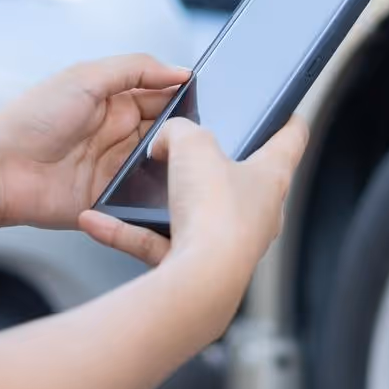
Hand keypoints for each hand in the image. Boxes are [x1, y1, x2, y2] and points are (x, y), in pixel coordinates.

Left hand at [0, 53, 189, 238]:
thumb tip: (180, 71)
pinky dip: (159, 194)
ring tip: (192, 165)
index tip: (213, 101)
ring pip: (162, 165)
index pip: (162, 97)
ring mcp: (116, 168)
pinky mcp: (111, 199)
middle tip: (206, 136)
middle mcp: (118, 134)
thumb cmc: (33, 118)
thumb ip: (135, 69)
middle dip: (186, 134)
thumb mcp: (86, 78)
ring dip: (175, 164)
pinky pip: (144, 198)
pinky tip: (173, 191)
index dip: (186, 99)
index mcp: (114, 101)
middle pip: (168, 133)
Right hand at [79, 116, 308, 316]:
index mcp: (270, 178)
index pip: (291, 139)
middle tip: (184, 144)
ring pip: (190, 211)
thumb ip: (179, 130)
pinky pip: (156, 242)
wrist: (200, 281)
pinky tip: (97, 221)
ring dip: (156, 199)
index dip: (286, 117)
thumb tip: (167, 141)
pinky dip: (126, 232)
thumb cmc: (215, 214)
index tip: (283, 107)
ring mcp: (225, 243)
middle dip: (209, 161)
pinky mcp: (195, 266)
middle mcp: (254, 213)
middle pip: (236, 177)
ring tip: (128, 184)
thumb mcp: (193, 145)